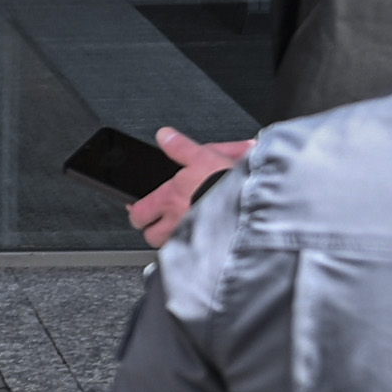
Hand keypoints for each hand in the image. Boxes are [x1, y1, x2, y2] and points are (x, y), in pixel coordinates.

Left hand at [128, 127, 247, 248]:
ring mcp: (190, 239)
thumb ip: (181, 147)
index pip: (139, 212)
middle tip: (161, 223)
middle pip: (151, 235)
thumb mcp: (204, 156)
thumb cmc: (230, 185)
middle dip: (154, 230)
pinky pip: (192, 255)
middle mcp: (176, 222)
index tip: (142, 210)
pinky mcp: (206, 252)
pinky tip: (206, 244)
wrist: (253, 208)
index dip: (139, 212)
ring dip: (175, 240)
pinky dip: (196, 250)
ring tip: (184, 232)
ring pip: (171, 248)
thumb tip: (165, 136)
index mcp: (170, 198)